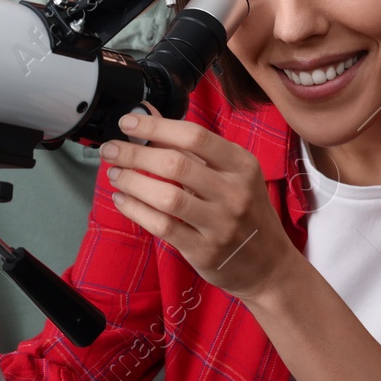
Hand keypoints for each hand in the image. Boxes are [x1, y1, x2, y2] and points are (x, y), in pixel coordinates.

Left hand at [101, 111, 291, 299]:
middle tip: (111, 150)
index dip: (156, 127)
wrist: (269, 264)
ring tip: (115, 174)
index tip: (128, 123)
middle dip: (134, 154)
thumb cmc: (246, 211)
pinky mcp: (204, 251)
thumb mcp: (230, 172)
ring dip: (132, 182)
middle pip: (175, 165)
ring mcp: (220, 224)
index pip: (194, 136)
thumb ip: (190, 146)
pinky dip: (136, 210)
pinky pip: (163, 226)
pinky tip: (122, 200)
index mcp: (241, 165)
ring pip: (167, 197)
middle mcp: (234, 192)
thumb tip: (148, 116)